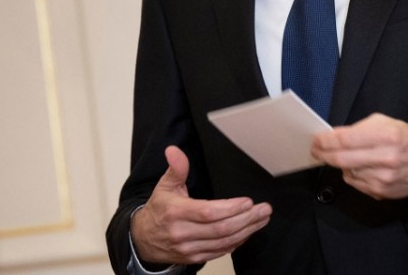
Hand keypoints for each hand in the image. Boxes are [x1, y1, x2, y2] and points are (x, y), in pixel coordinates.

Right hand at [130, 146, 271, 265]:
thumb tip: (174, 150)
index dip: (230, 208)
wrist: (143, 239)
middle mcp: (182, 233)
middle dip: (247, 219)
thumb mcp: (164, 186)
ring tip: (262, 219)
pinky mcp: (194, 258)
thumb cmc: (158, 210)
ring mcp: (189, 249)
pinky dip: (237, 242)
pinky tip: (248, 232)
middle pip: (220, 229)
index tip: (248, 201)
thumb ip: (176, 168)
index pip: (208, 212)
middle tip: (264, 209)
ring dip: (247, 231)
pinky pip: (220, 252)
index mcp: (176, 212)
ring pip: (223, 242)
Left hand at [310, 113, 407, 199]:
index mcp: (387, 136)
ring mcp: (383, 178)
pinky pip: (355, 183)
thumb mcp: (386, 123)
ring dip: (340, 164)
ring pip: (346, 172)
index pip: (346, 139)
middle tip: (315, 149)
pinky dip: (351, 174)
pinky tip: (359, 167)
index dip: (325, 140)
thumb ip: (359, 129)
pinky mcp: (382, 192)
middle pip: (341, 159)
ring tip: (344, 156)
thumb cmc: (406, 139)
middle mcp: (386, 158)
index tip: (316, 139)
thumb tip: (333, 136)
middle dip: (323, 153)